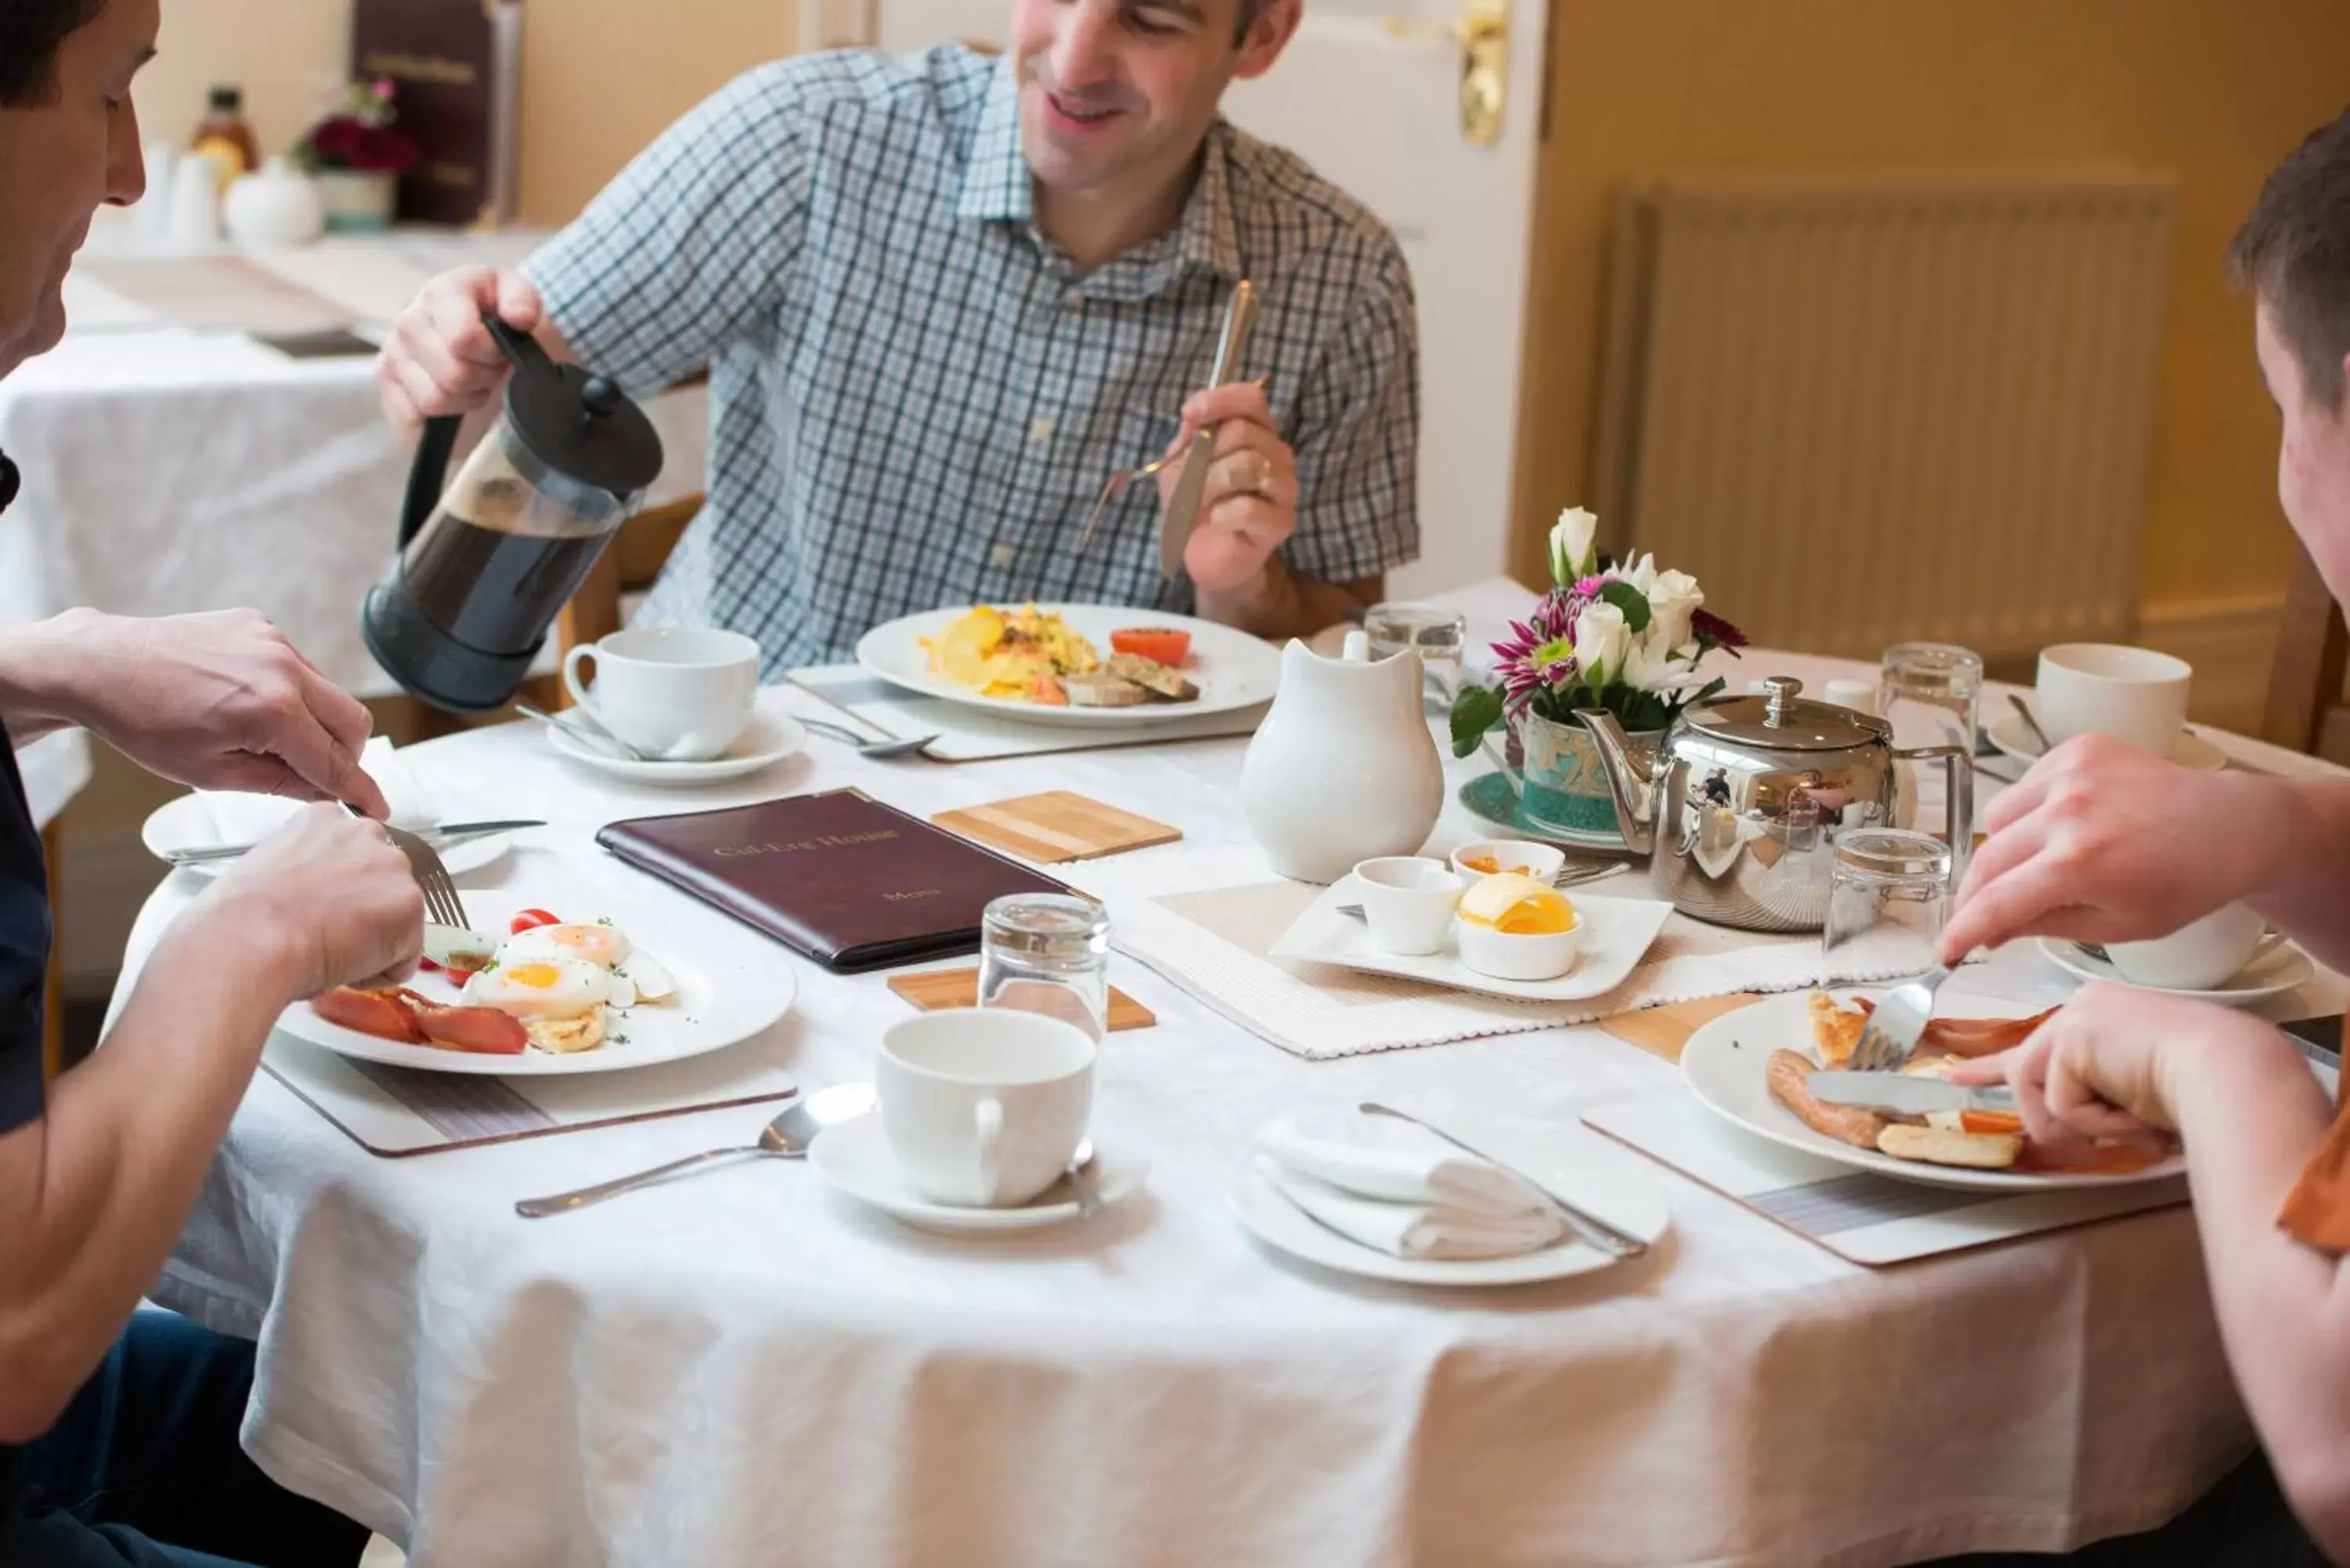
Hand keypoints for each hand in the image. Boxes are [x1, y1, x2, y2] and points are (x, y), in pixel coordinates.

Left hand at [32, 610, 387, 815]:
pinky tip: (252, 704)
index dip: (360, 790)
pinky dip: (294, 694)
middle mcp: (282, 668)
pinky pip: (301, 667)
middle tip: (316, 775)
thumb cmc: (143, 722)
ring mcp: (274, 641)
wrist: (101, 666)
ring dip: (318, 723)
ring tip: (269, 738)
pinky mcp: (261, 625)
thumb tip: (326, 792)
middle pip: (353, 721)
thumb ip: (281, 783)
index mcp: (271, 711)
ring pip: (330, 693)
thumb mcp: (211, 773)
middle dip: (345, 756)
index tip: (378, 807)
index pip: (336, 761)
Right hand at [194, 804, 424, 999]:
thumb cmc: (238, 918)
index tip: (314, 910)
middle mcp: (367, 833)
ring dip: (372, 943)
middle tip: (322, 936)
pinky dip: (377, 973)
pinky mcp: (410, 905)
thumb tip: (312, 901)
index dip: (334, 894)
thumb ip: (305, 872)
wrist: (248, 941)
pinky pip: (404, 958)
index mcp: (325, 819)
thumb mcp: (268, 869)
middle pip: (381, 885)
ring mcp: (393, 867)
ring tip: (327, 950)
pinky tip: (341, 964)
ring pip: (397, 921)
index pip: (352, 858)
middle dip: (361, 914)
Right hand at [376, 266, 544, 433]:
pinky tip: (455, 393)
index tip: (502, 352)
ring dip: (466, 397)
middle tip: (491, 368)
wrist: (484, 345)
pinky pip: (417, 413)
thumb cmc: (503, 326)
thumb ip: (525, 302)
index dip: (492, 355)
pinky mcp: (386, 381)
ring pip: (435, 398)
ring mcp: (393, 351)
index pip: (464, 338)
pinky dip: (446, 411)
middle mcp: (410, 317)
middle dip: (484, 378)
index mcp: (444, 291)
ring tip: (475, 378)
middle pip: (453, 374)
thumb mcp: (525, 307)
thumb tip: (520, 317)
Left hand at [1159, 380, 1297, 597]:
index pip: (1252, 399)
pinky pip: (1251, 508)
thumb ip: (1190, 434)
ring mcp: (1284, 488)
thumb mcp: (1180, 462)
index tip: (1189, 414)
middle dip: (1204, 456)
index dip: (1221, 400)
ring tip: (1199, 504)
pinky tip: (1217, 521)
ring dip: (1209, 485)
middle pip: (1243, 432)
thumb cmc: (1195, 503)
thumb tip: (1193, 412)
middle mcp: (1277, 455)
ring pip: (1247, 466)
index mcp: (1257, 432)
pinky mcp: (1281, 522)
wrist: (1205, 553)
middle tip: (1189, 481)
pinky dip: (1224, 514)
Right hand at [1938, 732, 2284, 960]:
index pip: (1995, 903)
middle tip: (1979, 916)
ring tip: (2034, 866)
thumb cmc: (2185, 884)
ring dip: (2003, 850)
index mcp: (2080, 864)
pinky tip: (2059, 828)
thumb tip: (1987, 931)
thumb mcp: (2117, 926)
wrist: (2233, 826)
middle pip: (1986, 860)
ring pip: (1996, 819)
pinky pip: (2024, 787)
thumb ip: (2043, 925)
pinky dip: (2029, 813)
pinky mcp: (2077, 749)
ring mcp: (2071, 772)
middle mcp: (2068, 811)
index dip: (1961, 932)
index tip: (1945, 951)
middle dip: (1975, 895)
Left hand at [1948, 982, 2275, 1147]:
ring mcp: (2074, 1018)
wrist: (2230, 1069)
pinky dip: (2096, 1120)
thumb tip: (2059, 1128)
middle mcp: (2082, 1007)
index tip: (1955, 1075)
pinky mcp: (2071, 1037)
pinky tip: (2131, 1108)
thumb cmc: (2201, 1085)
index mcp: (2100, 1015)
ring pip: (2039, 1093)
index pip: (2035, 1042)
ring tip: (2129, 1120)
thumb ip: (2094, 1096)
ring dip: (2083, 1123)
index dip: (1990, 1065)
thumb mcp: (2133, 1090)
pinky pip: (2062, 1102)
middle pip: (2025, 1070)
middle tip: (2094, 1132)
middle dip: (2038, 1115)